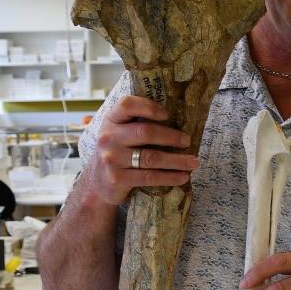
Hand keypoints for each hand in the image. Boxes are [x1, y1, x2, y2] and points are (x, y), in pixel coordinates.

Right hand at [83, 95, 198, 204]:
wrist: (96, 184)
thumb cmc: (117, 153)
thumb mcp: (118, 133)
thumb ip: (136, 123)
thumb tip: (177, 118)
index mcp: (111, 120)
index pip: (127, 105)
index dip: (149, 107)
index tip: (167, 114)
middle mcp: (108, 137)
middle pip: (145, 132)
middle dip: (171, 136)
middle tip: (187, 141)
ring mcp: (112, 159)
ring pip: (151, 157)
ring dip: (177, 160)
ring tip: (193, 162)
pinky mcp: (118, 178)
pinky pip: (149, 177)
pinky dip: (170, 177)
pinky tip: (183, 177)